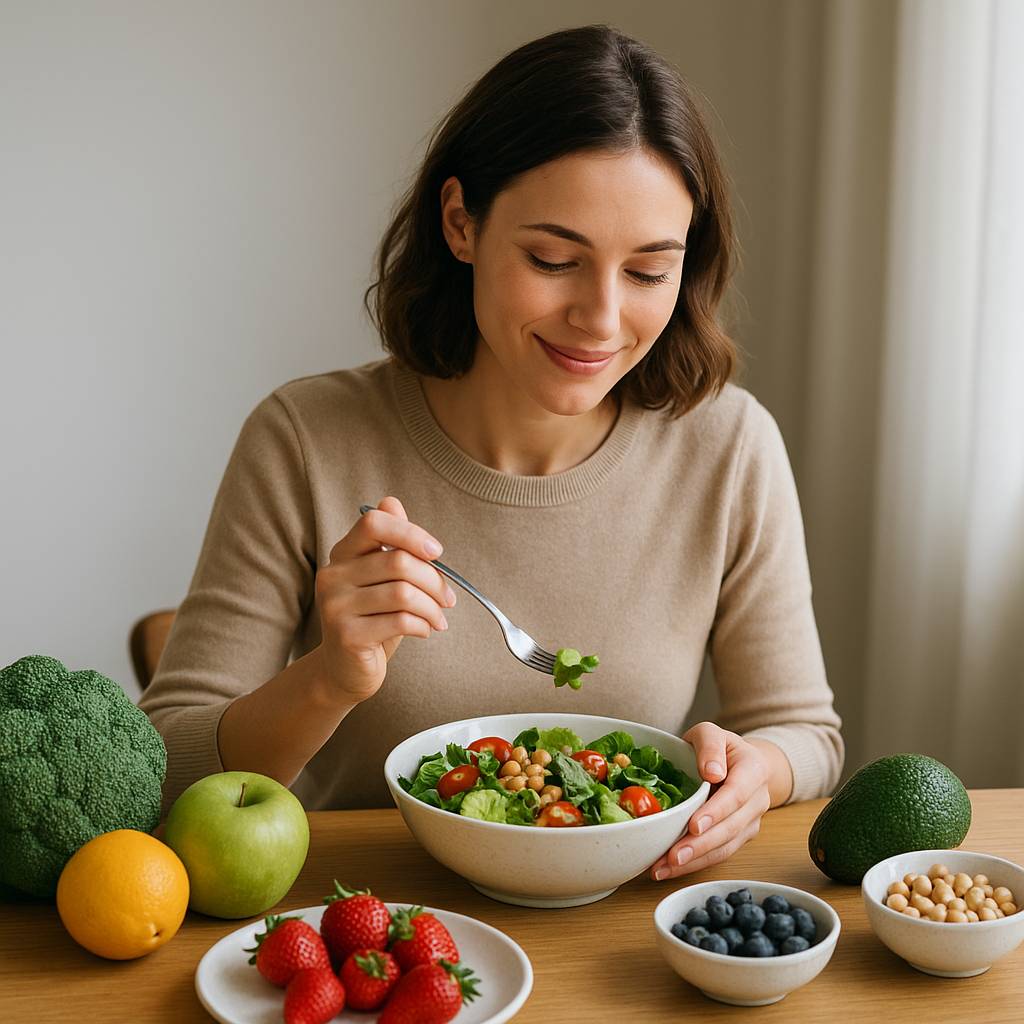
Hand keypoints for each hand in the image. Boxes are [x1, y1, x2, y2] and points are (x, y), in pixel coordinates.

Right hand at [313, 496, 455, 703]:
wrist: (345, 669)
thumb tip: (392, 502)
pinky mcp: (347, 636)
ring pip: (404, 593)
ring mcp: (335, 606)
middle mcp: (332, 576)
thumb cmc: (372, 618)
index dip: (410, 532)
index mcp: (343, 554)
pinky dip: (423, 625)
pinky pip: (401, 621)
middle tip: (448, 598)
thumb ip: (390, 543)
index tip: (436, 552)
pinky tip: (425, 630)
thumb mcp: (382, 579)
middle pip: (398, 561)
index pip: (374, 523)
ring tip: (439, 618)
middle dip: (434, 580)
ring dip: (433, 607)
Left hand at [649, 722, 771, 881]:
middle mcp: (757, 800)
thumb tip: (712, 772)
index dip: (716, 812)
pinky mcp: (738, 838)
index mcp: (754, 770)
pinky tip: (668, 868)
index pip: (737, 794)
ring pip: (725, 847)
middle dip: (701, 845)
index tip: (694, 826)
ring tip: (663, 868)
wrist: (737, 762)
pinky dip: (694, 863)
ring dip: (694, 861)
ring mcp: (750, 822)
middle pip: (731, 827)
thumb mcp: (710, 732)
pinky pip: (718, 854)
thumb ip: (710, 745)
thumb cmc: (718, 747)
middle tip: (673, 856)